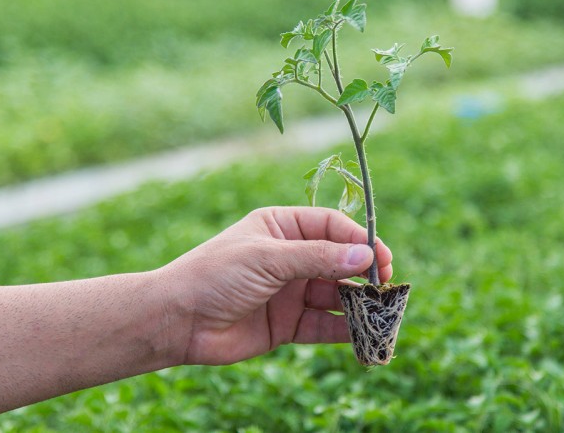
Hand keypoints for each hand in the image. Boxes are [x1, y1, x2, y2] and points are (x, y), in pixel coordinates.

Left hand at [162, 206, 392, 364]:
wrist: (179, 320)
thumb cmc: (217, 274)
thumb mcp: (268, 258)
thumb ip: (318, 258)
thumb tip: (365, 256)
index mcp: (280, 228)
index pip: (330, 227)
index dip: (358, 240)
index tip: (380, 257)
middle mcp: (288, 258)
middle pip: (338, 261)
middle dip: (362, 274)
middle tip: (385, 286)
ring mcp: (288, 292)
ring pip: (334, 295)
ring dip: (357, 304)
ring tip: (380, 312)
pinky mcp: (286, 324)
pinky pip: (322, 326)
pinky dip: (343, 331)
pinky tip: (362, 336)